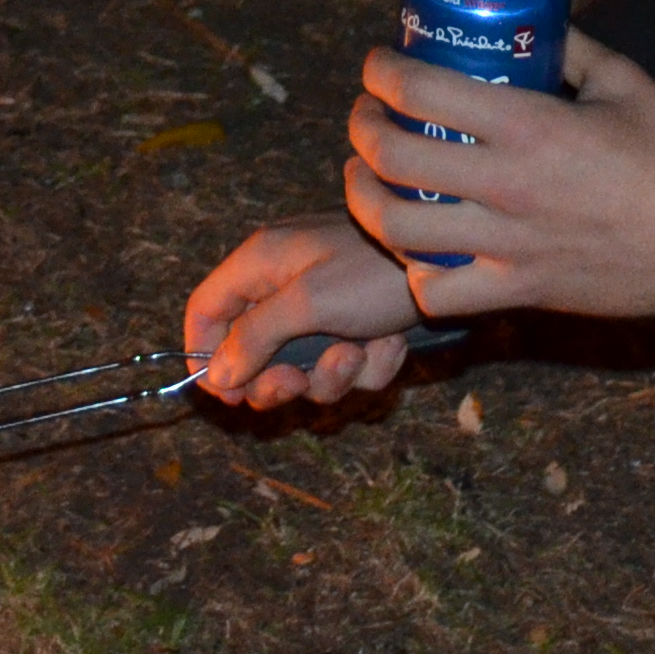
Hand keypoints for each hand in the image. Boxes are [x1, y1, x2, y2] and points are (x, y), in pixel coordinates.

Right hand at [184, 217, 432, 408]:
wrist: (449, 258)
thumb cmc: (374, 269)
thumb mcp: (309, 302)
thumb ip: (255, 337)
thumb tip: (216, 373)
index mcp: (261, 264)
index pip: (206, 309)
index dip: (205, 354)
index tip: (225, 395)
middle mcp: (286, 285)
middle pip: (255, 353)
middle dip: (279, 379)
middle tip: (298, 382)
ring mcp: (324, 307)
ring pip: (306, 369)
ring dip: (334, 374)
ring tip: (359, 352)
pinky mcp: (359, 325)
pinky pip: (349, 366)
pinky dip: (371, 364)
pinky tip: (392, 343)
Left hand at [336, 31, 654, 325]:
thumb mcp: (624, 82)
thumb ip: (573, 48)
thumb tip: (537, 23)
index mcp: (529, 124)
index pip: (422, 91)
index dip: (381, 73)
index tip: (377, 64)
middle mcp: (506, 185)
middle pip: (393, 158)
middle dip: (362, 129)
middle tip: (365, 115)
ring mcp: (507, 245)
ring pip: (399, 230)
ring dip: (366, 199)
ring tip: (366, 178)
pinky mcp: (519, 291)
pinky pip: (439, 294)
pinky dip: (415, 273)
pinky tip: (416, 252)